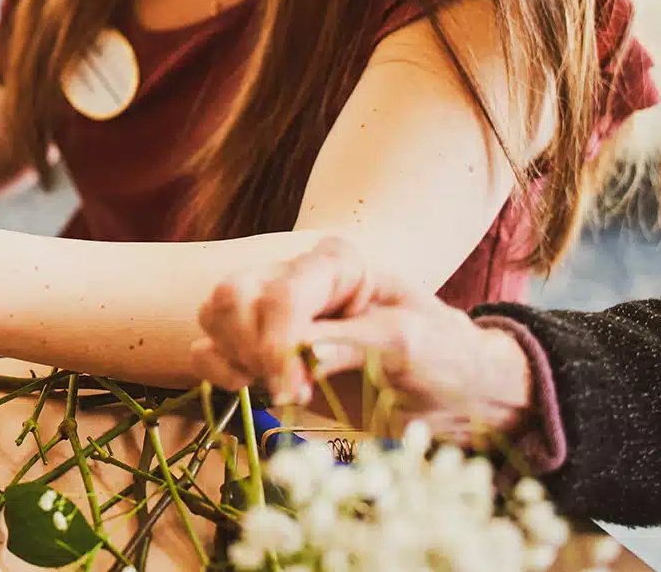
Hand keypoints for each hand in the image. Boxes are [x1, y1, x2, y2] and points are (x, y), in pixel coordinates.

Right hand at [191, 236, 536, 441]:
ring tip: (283, 386)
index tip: (294, 388)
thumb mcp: (412, 344)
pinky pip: (206, 349)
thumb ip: (354, 343)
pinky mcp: (258, 349)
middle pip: (232, 296)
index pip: (281, 293)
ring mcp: (272, 313)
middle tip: (290, 388)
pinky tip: (254, 387)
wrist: (454, 395)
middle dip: (252, 349)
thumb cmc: (443, 357)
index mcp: (337, 264)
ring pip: (213, 316)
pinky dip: (217, 371)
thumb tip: (300, 355)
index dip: (278, 341)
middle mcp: (296, 279)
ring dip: (235, 358)